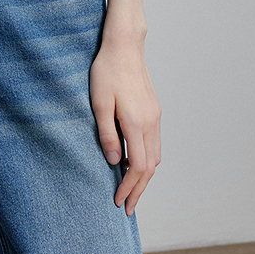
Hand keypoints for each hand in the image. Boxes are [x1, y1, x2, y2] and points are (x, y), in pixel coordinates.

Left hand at [89, 37, 160, 215]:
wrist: (124, 46)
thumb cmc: (107, 71)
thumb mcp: (99, 103)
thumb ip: (107, 134)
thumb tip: (113, 162)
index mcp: (137, 123)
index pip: (138, 167)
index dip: (130, 188)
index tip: (119, 202)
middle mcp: (151, 122)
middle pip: (150, 167)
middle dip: (139, 189)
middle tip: (127, 206)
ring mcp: (155, 116)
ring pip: (155, 156)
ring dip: (144, 176)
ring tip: (129, 188)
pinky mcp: (154, 110)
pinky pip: (154, 143)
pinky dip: (146, 159)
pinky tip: (131, 160)